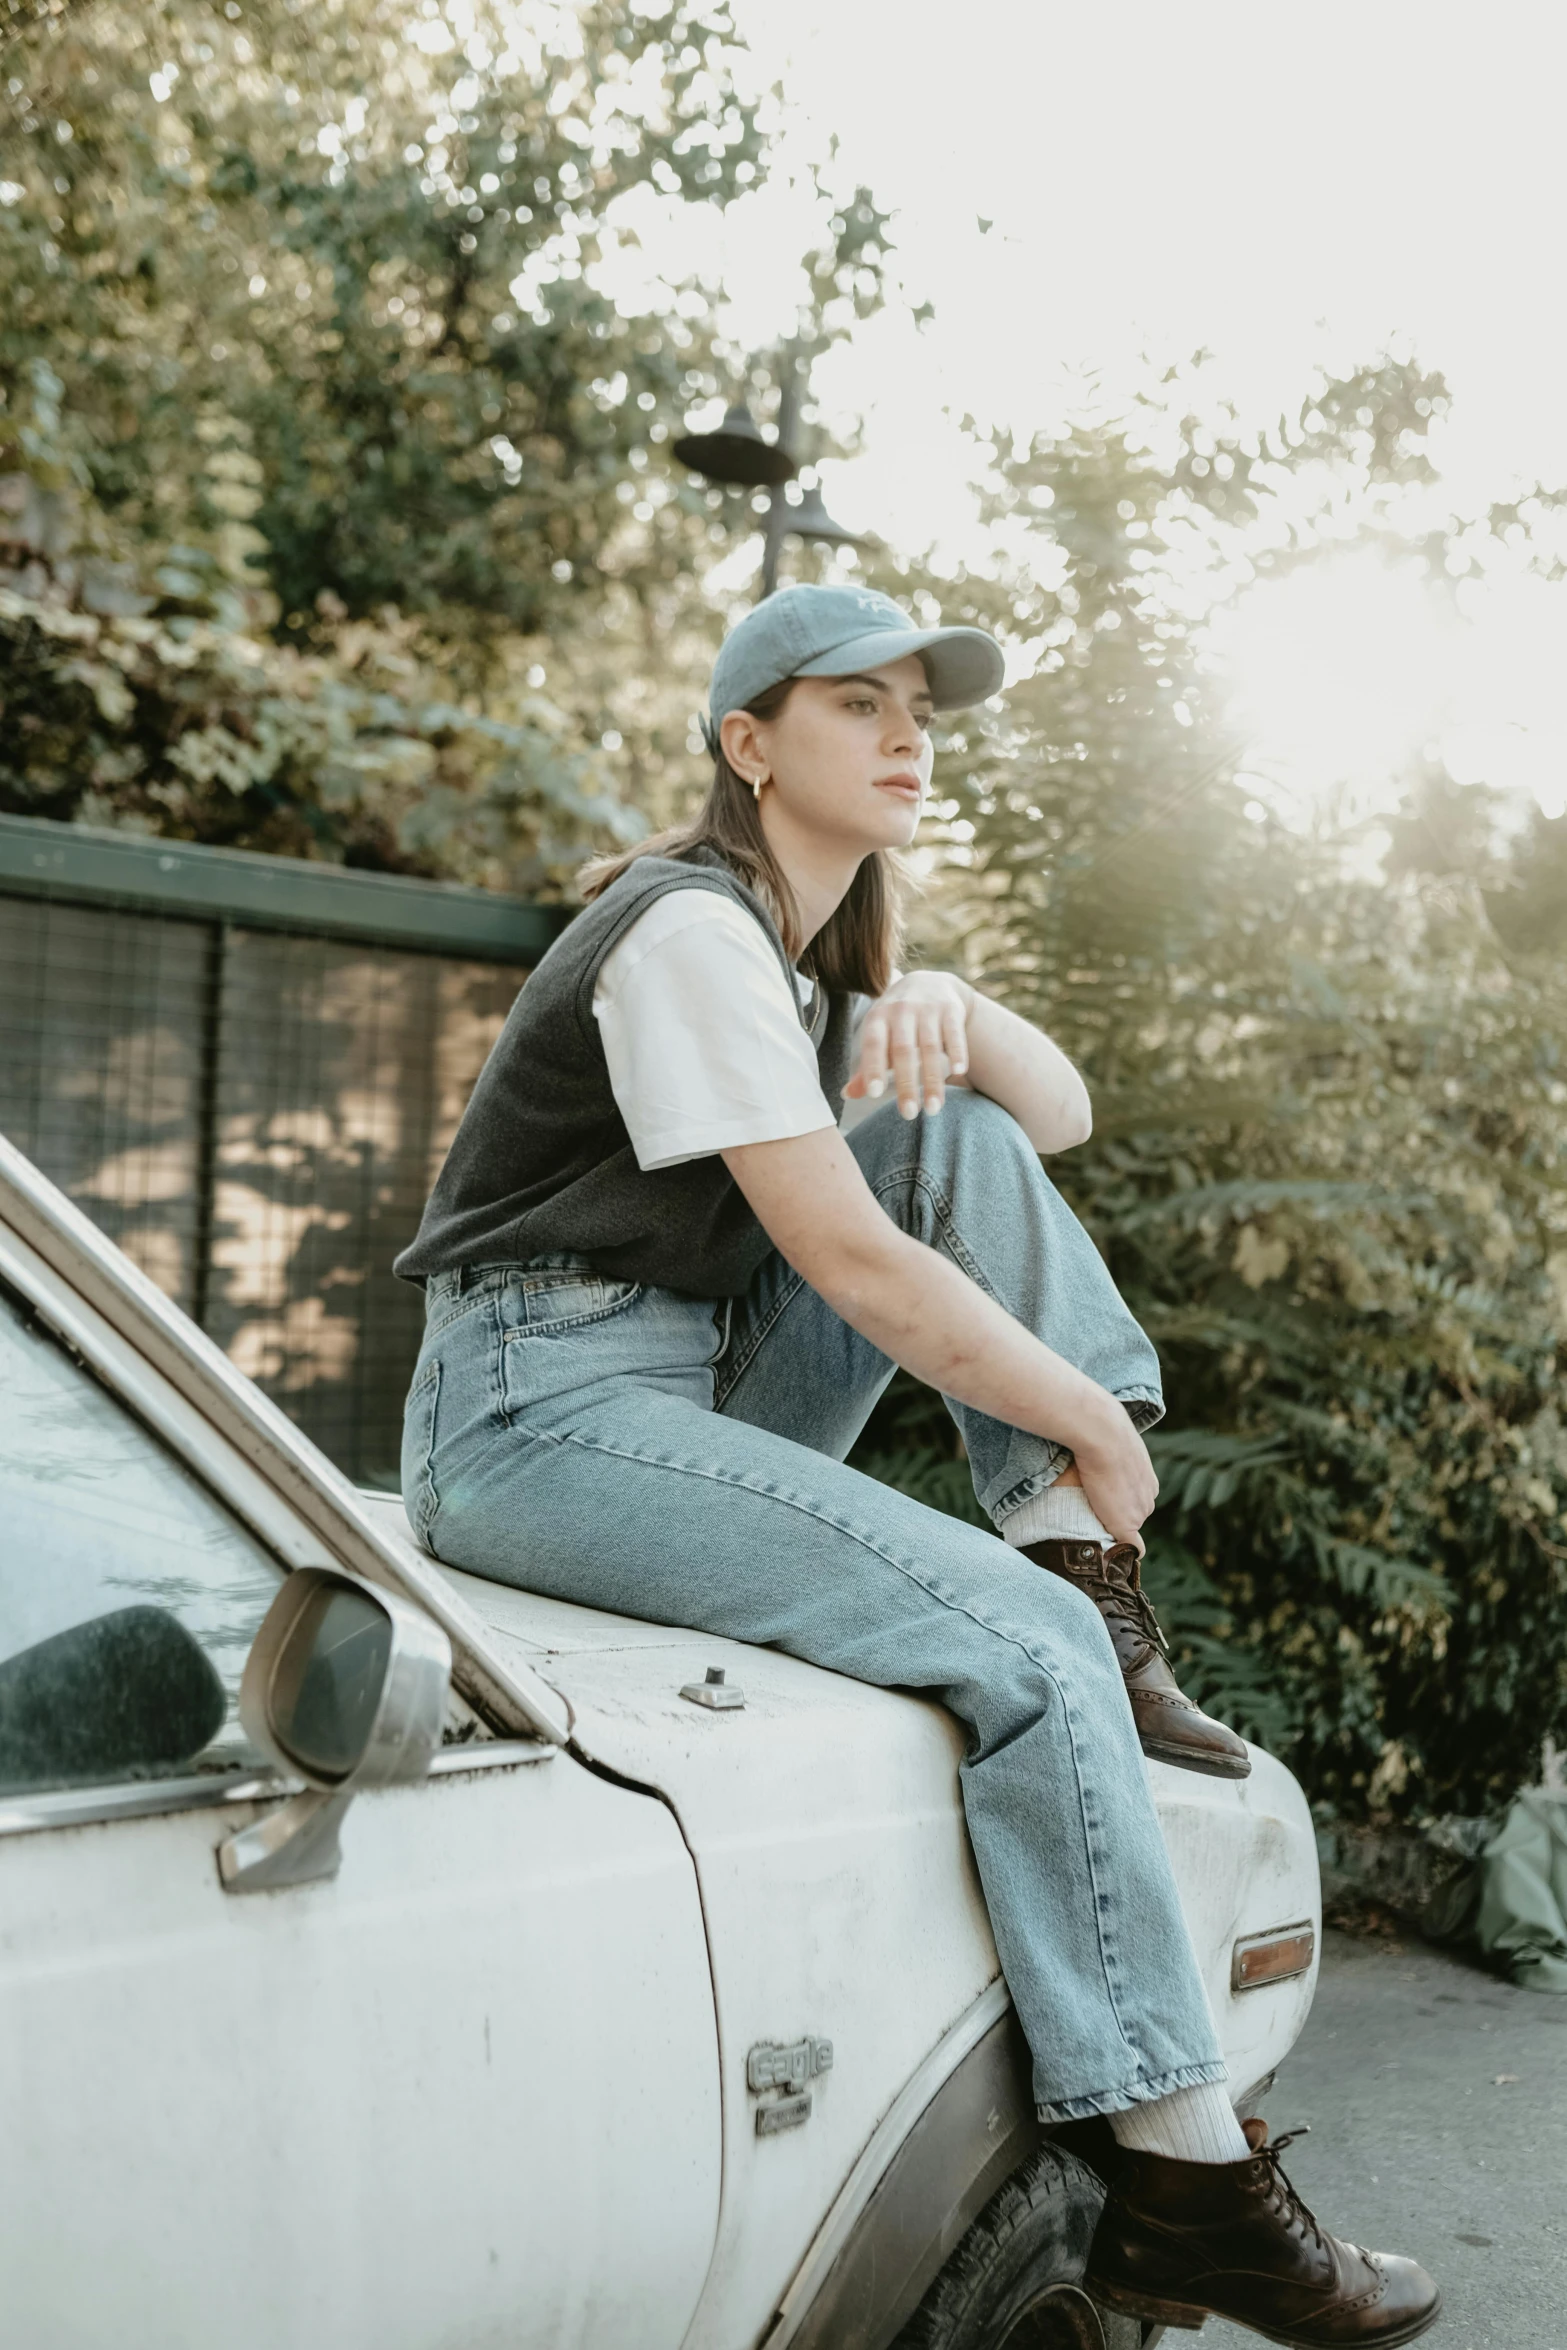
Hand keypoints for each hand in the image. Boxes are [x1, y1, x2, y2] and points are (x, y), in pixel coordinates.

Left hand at [844, 972, 972, 1121]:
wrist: (930, 982)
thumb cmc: (897, 1019)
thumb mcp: (879, 1033)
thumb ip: (867, 1066)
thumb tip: (847, 1095)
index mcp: (878, 1018)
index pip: (873, 1045)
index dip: (872, 1068)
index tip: (873, 1094)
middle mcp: (901, 1011)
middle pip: (903, 1051)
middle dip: (906, 1084)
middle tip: (908, 1115)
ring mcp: (927, 1009)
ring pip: (930, 1047)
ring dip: (933, 1080)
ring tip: (933, 1109)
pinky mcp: (950, 1009)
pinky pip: (954, 1033)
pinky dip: (957, 1051)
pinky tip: (958, 1072)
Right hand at [1068, 1397, 1158, 1545]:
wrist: (1103, 1435)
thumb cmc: (1102, 1433)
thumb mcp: (1114, 1443)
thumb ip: (1112, 1453)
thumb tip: (1094, 1448)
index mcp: (1148, 1481)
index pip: (1136, 1500)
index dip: (1119, 1503)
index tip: (1104, 1501)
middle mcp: (1149, 1497)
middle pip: (1134, 1516)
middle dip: (1118, 1516)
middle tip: (1095, 1510)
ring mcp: (1140, 1512)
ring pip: (1128, 1528)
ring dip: (1115, 1529)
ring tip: (1094, 1523)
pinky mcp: (1127, 1524)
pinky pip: (1131, 1547)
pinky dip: (1124, 1554)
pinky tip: (1113, 1558)